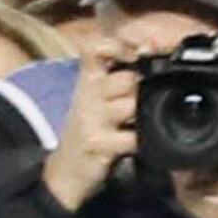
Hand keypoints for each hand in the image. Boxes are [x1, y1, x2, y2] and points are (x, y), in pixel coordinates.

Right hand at [40, 40, 141, 212]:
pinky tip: (142, 145)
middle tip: (151, 99)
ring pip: (131, 104)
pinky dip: (143, 141)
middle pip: (127, 78)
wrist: (64, 171)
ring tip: (146, 124)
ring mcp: (91, 119)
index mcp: (87, 80)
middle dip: (145, 89)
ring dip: (145, 115)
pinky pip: (132, 137)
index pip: (95, 48)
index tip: (139, 52)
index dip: (118, 45)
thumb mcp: (95, 97)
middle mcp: (86, 95)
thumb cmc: (88, 130)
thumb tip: (152, 56)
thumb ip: (117, 76)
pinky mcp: (98, 143)